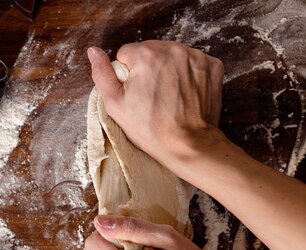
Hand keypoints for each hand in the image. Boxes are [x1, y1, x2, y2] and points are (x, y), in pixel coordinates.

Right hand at [87, 41, 226, 170]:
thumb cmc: (150, 128)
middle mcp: (172, 49)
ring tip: (169, 96)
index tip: (136, 93)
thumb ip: (102, 74)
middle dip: (149, 69)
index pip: (127, 54)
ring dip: (169, 70)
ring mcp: (195, 56)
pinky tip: (185, 93)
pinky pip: (193, 62)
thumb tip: (93, 51)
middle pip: (151, 51)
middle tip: (152, 97)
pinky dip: (189, 74)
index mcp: (146, 55)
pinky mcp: (212, 66)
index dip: (128, 75)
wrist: (188, 144)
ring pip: (172, 56)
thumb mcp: (115, 105)